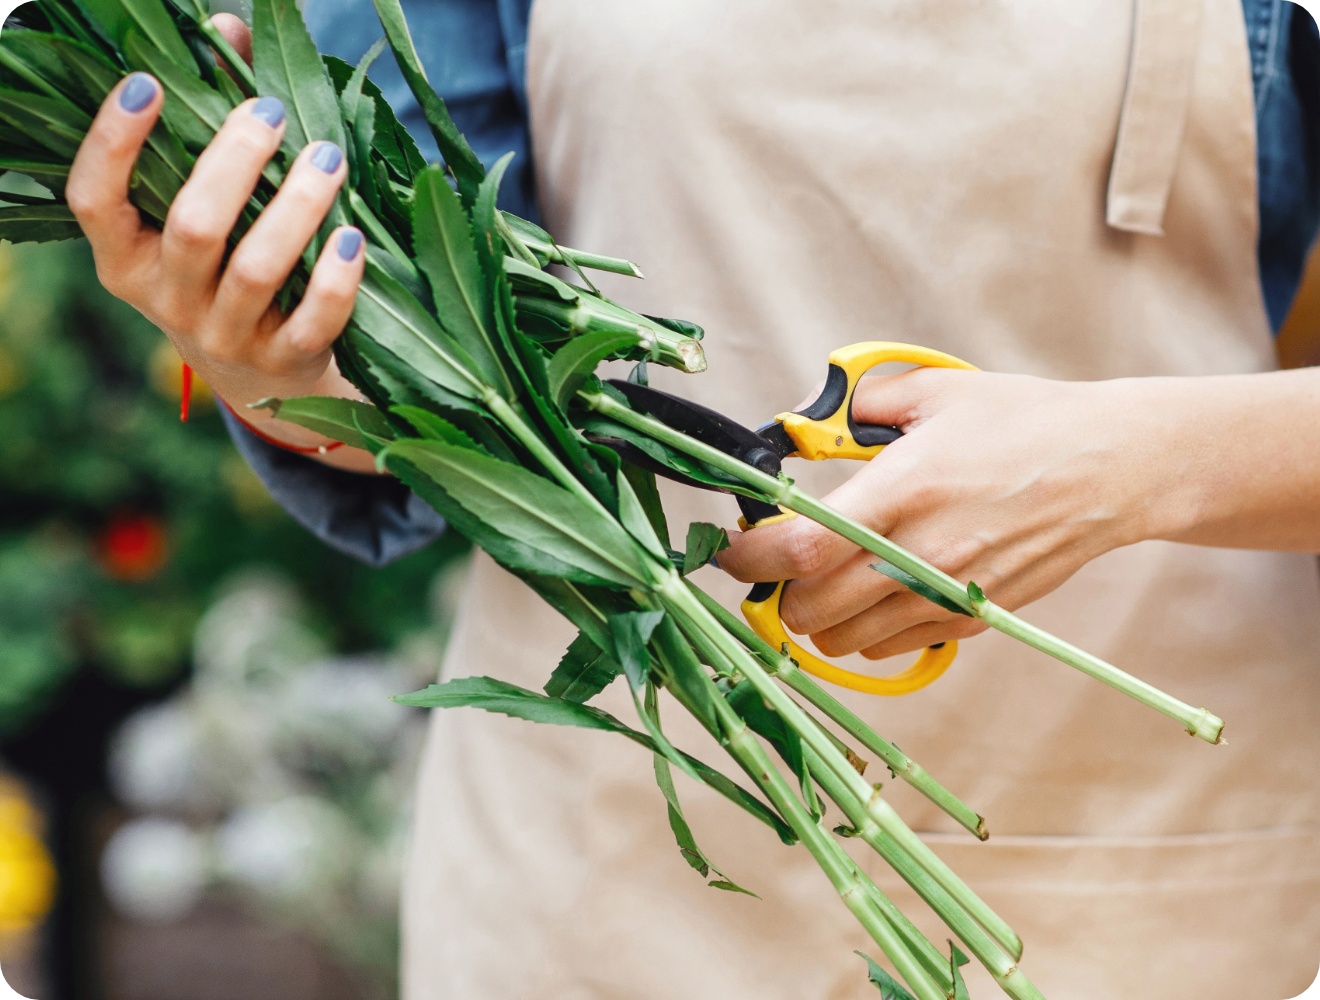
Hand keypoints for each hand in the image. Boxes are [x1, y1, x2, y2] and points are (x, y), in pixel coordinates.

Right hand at [65, 16, 374, 471]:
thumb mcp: (208, 207)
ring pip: (256, 271)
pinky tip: (352, 235)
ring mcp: (227, 338)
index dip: (112, 142)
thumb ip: (212, 118)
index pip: (93, 201)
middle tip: (272, 112)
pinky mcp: (286, 364)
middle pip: (192, 227)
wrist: (264, 378)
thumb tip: (228, 27)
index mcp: (127, 259)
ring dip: (295, 207)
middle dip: (233, 163)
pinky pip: (313, 321)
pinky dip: (335, 277)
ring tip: (328, 157)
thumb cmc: (229, 266)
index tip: (147, 83)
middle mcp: (168, 302)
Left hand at [717, 369, 1166, 659]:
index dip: (749, 559)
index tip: (731, 551)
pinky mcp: (973, 617)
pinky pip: (892, 647)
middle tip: (778, 565)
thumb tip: (805, 426)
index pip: (800, 547)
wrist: (1111, 467)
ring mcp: (948, 592)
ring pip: (845, 641)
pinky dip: (865, 631)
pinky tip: (875, 592)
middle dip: (778, 593)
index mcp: (904, 488)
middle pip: (811, 609)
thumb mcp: (936, 394)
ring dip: (818, 617)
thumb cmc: (1025, 423)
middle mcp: (922, 551)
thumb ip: (859, 411)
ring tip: (824, 579)